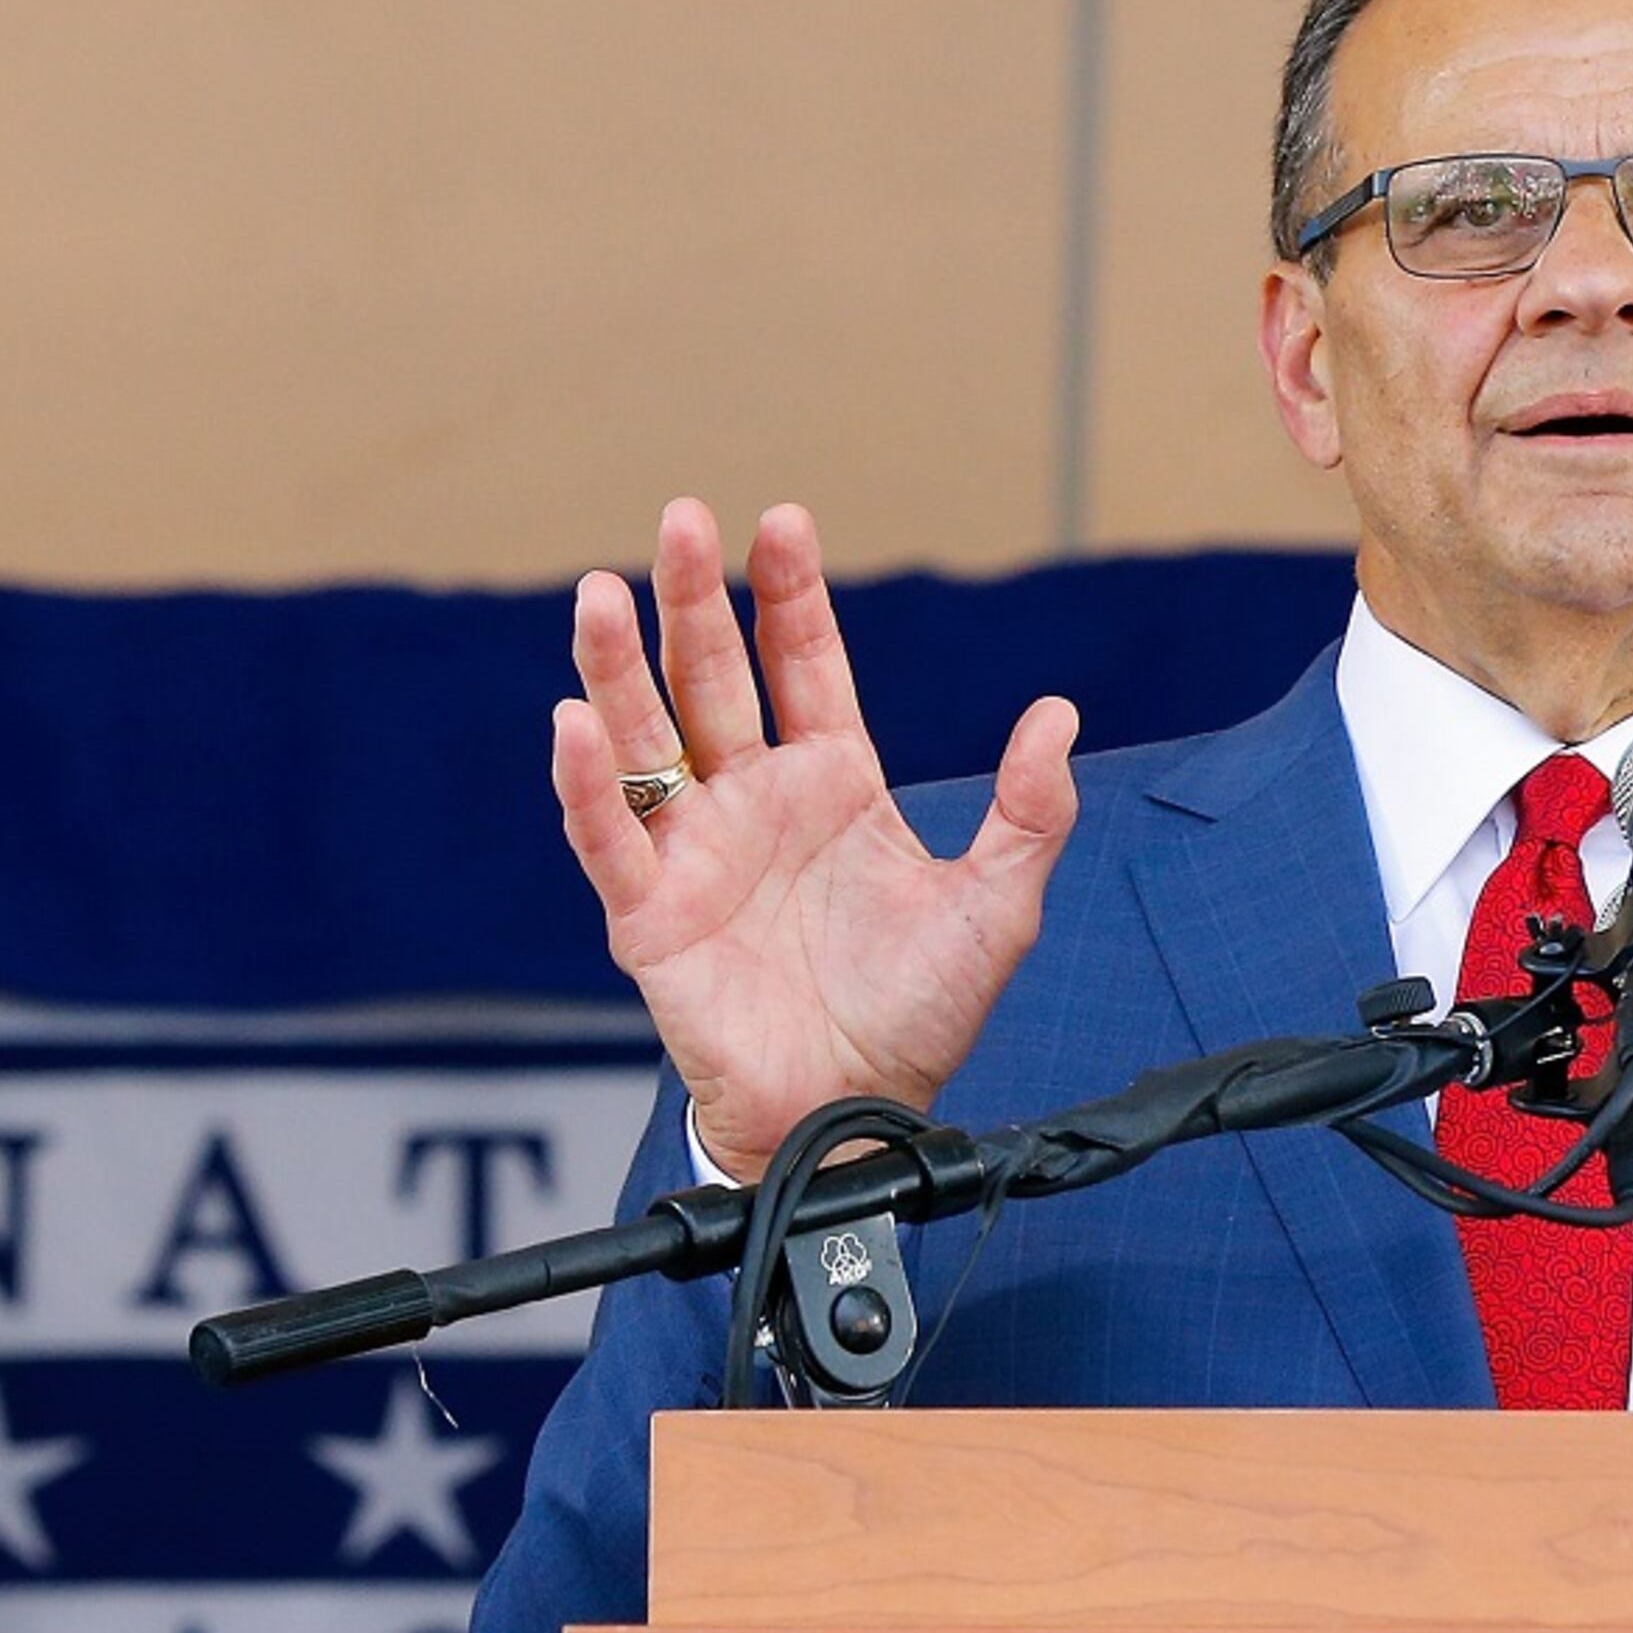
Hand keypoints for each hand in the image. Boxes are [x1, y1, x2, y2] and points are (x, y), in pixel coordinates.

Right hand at [550, 497, 1078, 1180]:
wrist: (859, 1113)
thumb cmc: (920, 1015)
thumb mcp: (997, 906)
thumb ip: (1029, 811)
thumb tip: (1057, 712)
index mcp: (834, 784)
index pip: (804, 665)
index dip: (790, 594)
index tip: (781, 521)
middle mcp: (755, 801)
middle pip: (715, 678)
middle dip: (696, 599)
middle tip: (681, 520)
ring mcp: (697, 851)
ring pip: (647, 738)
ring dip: (620, 666)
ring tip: (603, 593)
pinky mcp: (650, 914)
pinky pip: (609, 836)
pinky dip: (587, 783)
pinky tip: (575, 723)